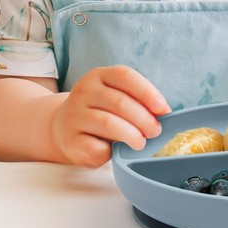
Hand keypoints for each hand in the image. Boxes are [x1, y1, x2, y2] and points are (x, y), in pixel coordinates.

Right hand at [51, 65, 170, 167]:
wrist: (65, 127)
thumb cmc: (100, 111)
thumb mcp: (116, 97)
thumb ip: (137, 100)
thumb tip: (163, 112)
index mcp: (99, 75)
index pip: (125, 76)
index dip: (147, 92)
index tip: (163, 109)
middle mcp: (84, 91)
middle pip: (119, 102)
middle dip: (143, 119)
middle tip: (155, 131)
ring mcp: (74, 115)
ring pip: (108, 123)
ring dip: (131, 135)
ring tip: (141, 143)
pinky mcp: (70, 140)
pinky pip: (95, 147)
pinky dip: (110, 152)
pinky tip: (115, 151)